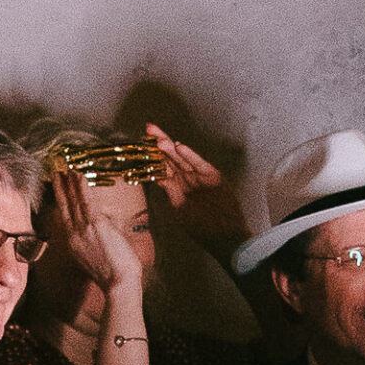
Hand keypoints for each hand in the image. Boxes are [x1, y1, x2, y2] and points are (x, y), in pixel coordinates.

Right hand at [51, 169, 144, 295]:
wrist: (118, 283)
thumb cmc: (114, 274)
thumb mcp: (101, 255)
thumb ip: (101, 237)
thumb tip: (108, 223)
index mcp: (74, 244)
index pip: (65, 218)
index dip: (61, 201)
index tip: (58, 189)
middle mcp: (74, 235)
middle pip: (64, 207)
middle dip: (60, 188)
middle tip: (56, 172)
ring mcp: (83, 229)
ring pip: (73, 201)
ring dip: (69, 182)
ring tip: (66, 168)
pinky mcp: (95, 225)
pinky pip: (86, 200)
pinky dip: (81, 186)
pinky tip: (78, 174)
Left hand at [142, 122, 248, 254]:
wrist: (224, 235)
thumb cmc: (203, 228)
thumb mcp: (179, 211)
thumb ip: (169, 195)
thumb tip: (156, 182)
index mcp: (177, 185)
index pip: (162, 165)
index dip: (151, 154)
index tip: (140, 143)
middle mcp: (187, 177)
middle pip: (171, 157)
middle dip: (159, 143)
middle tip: (148, 129)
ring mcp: (200, 176)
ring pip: (183, 159)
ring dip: (171, 148)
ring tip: (158, 139)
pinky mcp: (213, 177)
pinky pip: (199, 164)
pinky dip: (190, 156)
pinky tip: (181, 147)